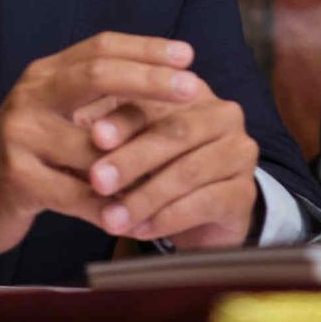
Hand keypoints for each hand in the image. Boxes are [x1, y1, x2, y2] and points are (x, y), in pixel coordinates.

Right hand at [0, 32, 201, 257]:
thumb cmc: (26, 154)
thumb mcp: (56, 116)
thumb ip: (96, 100)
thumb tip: (166, 84)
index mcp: (45, 73)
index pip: (101, 47)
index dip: (146, 49)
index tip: (188, 55)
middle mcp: (31, 95)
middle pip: (97, 75)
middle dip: (151, 80)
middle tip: (194, 89)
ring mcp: (20, 136)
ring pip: (93, 145)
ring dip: (137, 160)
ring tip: (179, 163)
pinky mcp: (17, 179)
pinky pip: (76, 194)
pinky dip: (108, 206)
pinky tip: (136, 214)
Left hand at [85, 85, 259, 248]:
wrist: (206, 212)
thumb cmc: (160, 167)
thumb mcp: (135, 141)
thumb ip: (112, 127)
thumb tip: (75, 119)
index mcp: (193, 91)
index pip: (157, 97)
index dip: (124, 116)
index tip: (93, 135)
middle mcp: (223, 114)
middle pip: (175, 132)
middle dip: (133, 158)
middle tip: (97, 180)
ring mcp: (239, 152)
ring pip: (189, 171)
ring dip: (146, 196)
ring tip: (111, 218)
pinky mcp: (245, 192)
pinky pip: (205, 203)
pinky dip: (169, 217)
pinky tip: (141, 230)